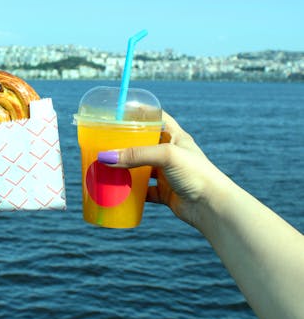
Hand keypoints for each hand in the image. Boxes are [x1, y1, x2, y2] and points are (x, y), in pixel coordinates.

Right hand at [98, 112, 227, 227]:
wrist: (213, 207)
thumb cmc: (196, 174)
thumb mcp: (166, 156)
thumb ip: (136, 155)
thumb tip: (105, 157)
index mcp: (176, 137)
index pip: (157, 117)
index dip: (141, 112)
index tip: (120, 111)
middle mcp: (171, 153)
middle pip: (144, 143)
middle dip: (126, 143)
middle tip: (105, 141)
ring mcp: (168, 173)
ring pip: (141, 168)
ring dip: (126, 168)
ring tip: (106, 165)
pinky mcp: (165, 193)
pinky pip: (143, 191)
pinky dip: (131, 191)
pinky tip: (118, 191)